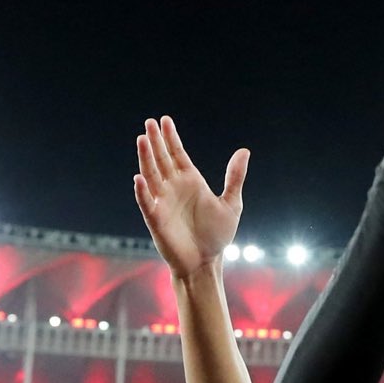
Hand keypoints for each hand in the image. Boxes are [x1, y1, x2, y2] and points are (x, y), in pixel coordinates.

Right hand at [132, 117, 247, 276]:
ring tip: (142, 140)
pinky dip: (142, 191)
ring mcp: (164, 202)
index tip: (164, 120)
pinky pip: (147, 202)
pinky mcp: (156, 220)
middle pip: (162, 159)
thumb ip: (235, 178)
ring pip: (151, 175)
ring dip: (146, 158)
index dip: (171, 137)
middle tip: (149, 122)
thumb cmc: (216, 236)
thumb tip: (244, 151)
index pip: (177, 154)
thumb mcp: (231, 204)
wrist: (205, 263)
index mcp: (191, 181)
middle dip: (156, 141)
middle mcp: (174, 188)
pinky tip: (139, 178)